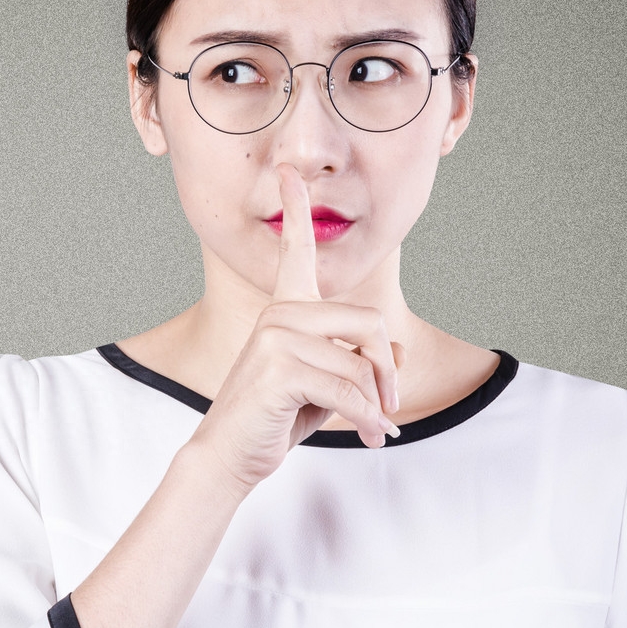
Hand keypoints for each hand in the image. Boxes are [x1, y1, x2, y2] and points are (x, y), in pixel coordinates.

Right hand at [189, 171, 404, 491]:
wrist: (229, 456)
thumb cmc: (276, 418)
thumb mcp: (325, 385)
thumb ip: (357, 360)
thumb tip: (396, 348)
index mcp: (286, 309)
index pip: (295, 251)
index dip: (294, 209)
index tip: (288, 172)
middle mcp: (279, 314)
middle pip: (367, 322)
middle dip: (387, 369)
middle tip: (391, 405)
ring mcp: (276, 339)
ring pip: (360, 365)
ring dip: (377, 406)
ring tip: (376, 430)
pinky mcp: (279, 370)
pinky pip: (347, 390)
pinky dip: (367, 419)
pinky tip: (370, 436)